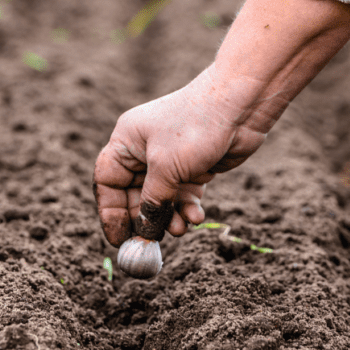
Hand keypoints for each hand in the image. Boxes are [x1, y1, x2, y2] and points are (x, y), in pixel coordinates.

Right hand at [92, 71, 267, 245]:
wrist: (241, 106)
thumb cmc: (195, 128)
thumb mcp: (166, 168)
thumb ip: (153, 202)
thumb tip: (144, 231)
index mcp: (127, 141)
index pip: (108, 181)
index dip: (110, 211)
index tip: (118, 239)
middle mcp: (145, 150)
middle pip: (134, 195)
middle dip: (144, 219)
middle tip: (151, 243)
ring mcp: (171, 159)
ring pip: (162, 199)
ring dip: (169, 218)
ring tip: (180, 229)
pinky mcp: (194, 167)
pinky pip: (184, 196)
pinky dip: (188, 208)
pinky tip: (196, 218)